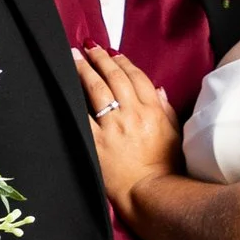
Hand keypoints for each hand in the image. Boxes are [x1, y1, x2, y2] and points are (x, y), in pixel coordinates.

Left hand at [76, 42, 181, 218]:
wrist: (150, 192)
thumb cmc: (165, 168)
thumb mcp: (173, 134)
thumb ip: (165, 108)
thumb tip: (158, 89)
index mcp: (152, 110)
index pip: (136, 77)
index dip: (122, 61)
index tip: (112, 53)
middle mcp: (132, 114)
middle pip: (114, 77)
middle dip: (99, 58)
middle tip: (88, 47)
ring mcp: (113, 127)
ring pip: (96, 90)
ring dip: (84, 69)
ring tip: (73, 56)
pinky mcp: (96, 142)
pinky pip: (82, 116)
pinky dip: (74, 100)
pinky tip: (66, 87)